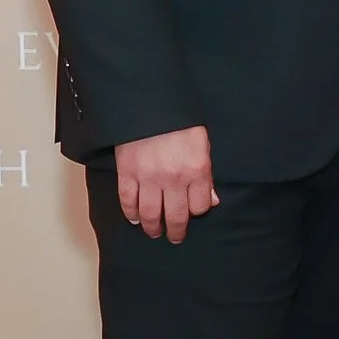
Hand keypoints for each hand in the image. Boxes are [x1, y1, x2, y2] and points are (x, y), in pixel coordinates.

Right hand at [114, 125, 217, 241]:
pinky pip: (128, 201)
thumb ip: (206, 173)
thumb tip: (211, 200)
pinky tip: (135, 218)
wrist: (149, 100)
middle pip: (176, 216)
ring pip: (151, 214)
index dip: (197, 211)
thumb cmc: (179, 119)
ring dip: (153, 228)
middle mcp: (174, 178)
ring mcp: (149, 177)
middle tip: (174, 237)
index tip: (193, 211)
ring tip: (154, 232)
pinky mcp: (127, 173)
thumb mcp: (202, 142)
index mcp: (197, 169)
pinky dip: (131, 213)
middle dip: (176, 231)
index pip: (200, 206)